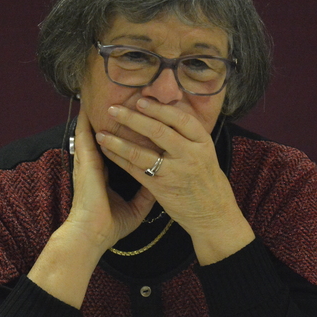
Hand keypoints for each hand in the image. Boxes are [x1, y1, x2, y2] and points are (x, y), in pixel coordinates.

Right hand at [64, 106, 154, 249]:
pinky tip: (89, 103)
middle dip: (116, 116)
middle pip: (106, 133)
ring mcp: (88, 159)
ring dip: (99, 112)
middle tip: (123, 98)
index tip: (135, 121)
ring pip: (92, 128)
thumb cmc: (110, 225)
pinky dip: (86, 118)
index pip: (117, 146)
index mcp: (107, 172)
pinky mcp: (83, 159)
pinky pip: (83, 132)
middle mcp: (96, 163)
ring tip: (106, 93)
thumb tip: (161, 184)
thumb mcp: (136, 207)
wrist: (91, 235)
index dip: (125, 133)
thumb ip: (147, 193)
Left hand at [95, 98, 254, 263]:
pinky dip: (120, 159)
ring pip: (142, 152)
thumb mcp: (206, 155)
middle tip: (113, 109)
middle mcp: (190, 155)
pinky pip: (136, 170)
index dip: (159, 108)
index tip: (141, 100)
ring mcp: (175, 172)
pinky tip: (108, 151)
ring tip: (102, 132)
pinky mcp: (161, 188)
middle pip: (158, 131)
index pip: (180, 118)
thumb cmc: (208, 183)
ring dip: (119, 140)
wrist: (214, 216)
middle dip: (132, 118)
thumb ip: (189, 138)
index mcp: (203, 143)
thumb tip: (166, 114)